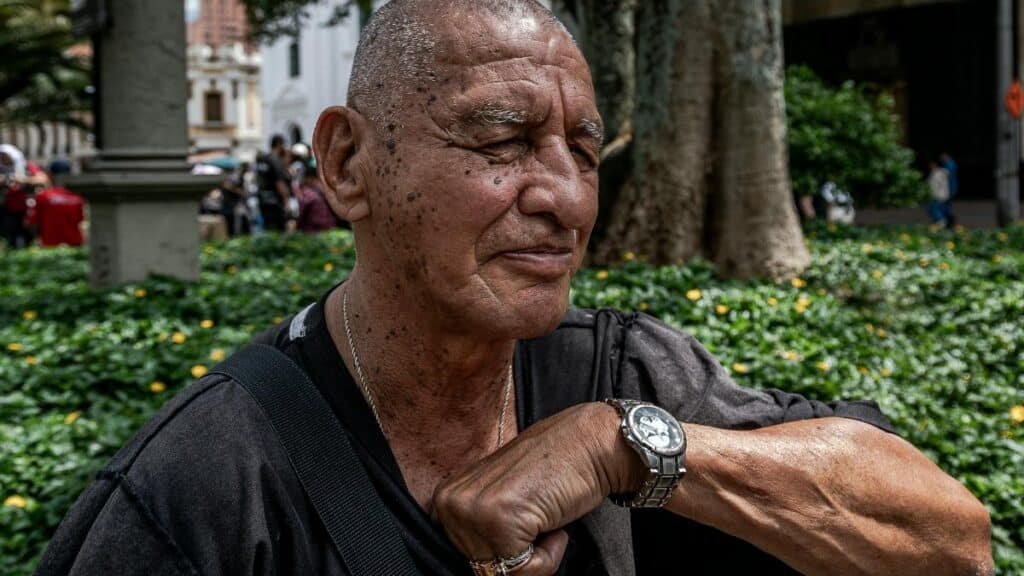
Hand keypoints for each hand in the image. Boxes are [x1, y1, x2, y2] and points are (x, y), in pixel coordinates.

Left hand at [432, 402, 641, 575]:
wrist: (590, 445)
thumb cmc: (555, 472)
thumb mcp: (501, 498)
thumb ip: (479, 525)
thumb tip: (479, 567)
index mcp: (446, 497)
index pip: (463, 557)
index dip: (499, 551)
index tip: (520, 526)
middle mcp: (450, 503)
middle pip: (480, 568)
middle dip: (516, 554)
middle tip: (536, 517)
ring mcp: (472, 510)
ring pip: (499, 574)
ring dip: (534, 557)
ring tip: (544, 518)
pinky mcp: (499, 520)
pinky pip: (523, 572)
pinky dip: (548, 557)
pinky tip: (554, 524)